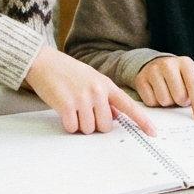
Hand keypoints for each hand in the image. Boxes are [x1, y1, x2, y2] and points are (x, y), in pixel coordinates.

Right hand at [24, 45, 155, 135]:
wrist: (41, 61)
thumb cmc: (64, 69)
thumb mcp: (89, 78)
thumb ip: (104, 96)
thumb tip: (115, 116)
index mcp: (105, 84)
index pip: (128, 105)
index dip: (141, 120)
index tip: (152, 132)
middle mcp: (97, 91)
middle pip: (105, 126)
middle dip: (94, 124)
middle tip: (83, 111)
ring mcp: (82, 99)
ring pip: (89, 129)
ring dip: (79, 124)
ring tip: (71, 107)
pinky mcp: (67, 106)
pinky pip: (73, 127)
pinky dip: (68, 124)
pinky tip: (63, 110)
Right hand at [135, 56, 193, 119]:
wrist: (157, 65)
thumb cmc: (181, 76)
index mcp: (185, 63)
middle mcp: (167, 64)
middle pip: (179, 96)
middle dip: (181, 101)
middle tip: (180, 97)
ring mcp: (152, 71)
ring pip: (164, 101)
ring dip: (169, 103)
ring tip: (169, 94)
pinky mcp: (140, 79)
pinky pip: (151, 102)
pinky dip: (156, 103)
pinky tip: (157, 93)